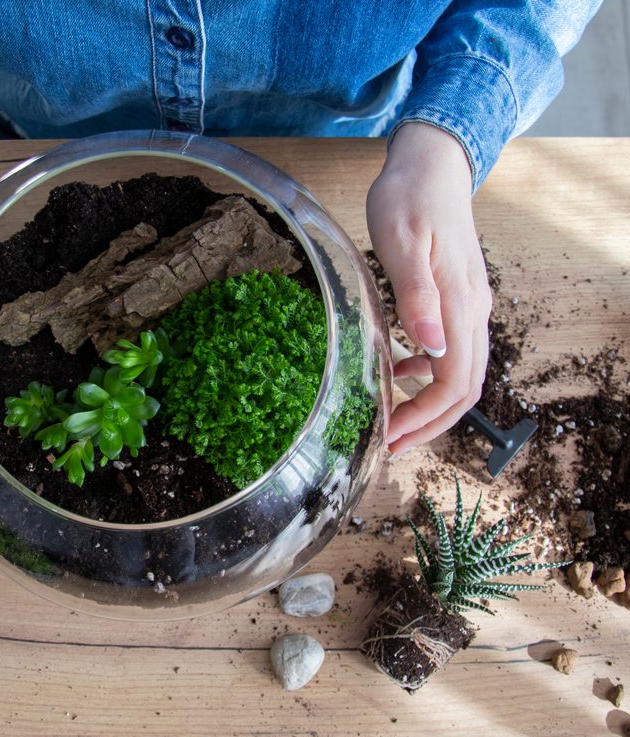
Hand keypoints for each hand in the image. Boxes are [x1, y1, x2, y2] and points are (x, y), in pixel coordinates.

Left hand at [366, 122, 491, 453]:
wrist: (431, 165)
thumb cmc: (410, 199)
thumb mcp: (402, 244)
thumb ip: (417, 297)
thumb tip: (431, 351)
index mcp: (461, 304)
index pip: (455, 383)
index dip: (425, 418)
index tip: (390, 437)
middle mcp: (472, 311)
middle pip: (464, 390)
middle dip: (429, 424)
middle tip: (389, 445)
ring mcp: (468, 305)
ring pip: (460, 374)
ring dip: (429, 405)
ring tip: (391, 422)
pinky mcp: (457, 299)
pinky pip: (451, 351)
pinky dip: (427, 374)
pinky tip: (397, 373)